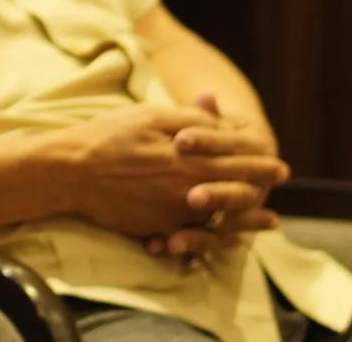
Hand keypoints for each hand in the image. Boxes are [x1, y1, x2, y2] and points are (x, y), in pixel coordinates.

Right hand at [57, 104, 288, 240]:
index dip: (261, 163)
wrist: (71, 171)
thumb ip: (190, 117)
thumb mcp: (150, 115)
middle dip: (262, 187)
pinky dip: (217, 238)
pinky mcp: (159, 229)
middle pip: (237, 192)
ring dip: (250, 221)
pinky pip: (195, 237)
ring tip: (269, 221)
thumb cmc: (110, 136)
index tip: (280, 166)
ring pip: (223, 220)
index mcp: (189, 159)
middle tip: (279, 184)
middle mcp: (188, 190)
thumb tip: (219, 113)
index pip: (238, 162)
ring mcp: (175, 214)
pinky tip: (228, 236)